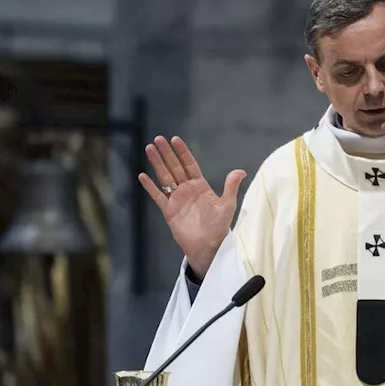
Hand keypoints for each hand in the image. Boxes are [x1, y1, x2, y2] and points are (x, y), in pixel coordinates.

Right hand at [138, 136, 245, 277]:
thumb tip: (241, 171)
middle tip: (158, 138)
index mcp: (200, 186)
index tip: (175, 139)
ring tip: (149, 149)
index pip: (189, 164)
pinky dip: (150, 187)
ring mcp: (176, 200)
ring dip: (157, 163)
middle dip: (167, 153)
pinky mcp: (169, 211)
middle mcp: (187, 190)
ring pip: (164, 177)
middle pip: (174, 167)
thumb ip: (231, 187)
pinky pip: (157, 196)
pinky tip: (142, 176)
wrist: (209, 247)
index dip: (182, 152)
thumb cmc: (219, 227)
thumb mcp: (227, 205)